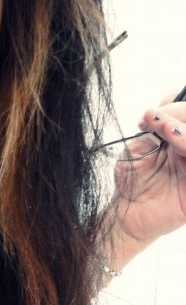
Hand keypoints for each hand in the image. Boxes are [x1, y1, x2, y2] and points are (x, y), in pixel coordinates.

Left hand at [112, 94, 185, 257]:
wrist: (124, 213)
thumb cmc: (131, 180)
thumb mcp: (141, 144)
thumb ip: (158, 122)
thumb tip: (172, 92)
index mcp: (184, 143)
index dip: (178, 109)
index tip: (153, 111)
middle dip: (181, 115)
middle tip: (156, 116)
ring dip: (184, 130)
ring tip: (162, 127)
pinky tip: (172, 138)